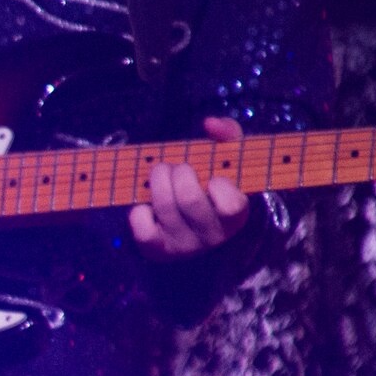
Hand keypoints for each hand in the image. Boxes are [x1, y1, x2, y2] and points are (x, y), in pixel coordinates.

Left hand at [129, 116, 251, 260]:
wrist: (193, 224)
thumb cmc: (212, 185)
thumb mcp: (227, 160)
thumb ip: (228, 135)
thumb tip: (210, 123)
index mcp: (235, 216)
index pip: (231, 205)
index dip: (218, 185)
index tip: (212, 177)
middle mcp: (212, 236)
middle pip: (190, 200)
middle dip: (178, 173)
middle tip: (175, 166)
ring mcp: (185, 246)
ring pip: (165, 208)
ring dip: (157, 182)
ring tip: (160, 173)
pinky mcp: (159, 252)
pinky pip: (144, 232)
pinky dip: (139, 212)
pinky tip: (146, 205)